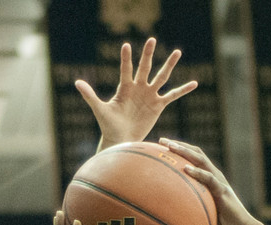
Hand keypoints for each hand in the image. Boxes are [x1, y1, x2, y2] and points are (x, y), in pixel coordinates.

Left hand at [76, 38, 197, 148]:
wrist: (120, 140)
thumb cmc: (108, 126)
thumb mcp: (99, 110)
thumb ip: (90, 95)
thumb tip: (77, 82)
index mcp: (124, 88)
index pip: (126, 70)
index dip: (126, 59)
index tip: (126, 45)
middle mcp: (138, 88)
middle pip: (145, 68)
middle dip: (148, 54)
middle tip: (151, 39)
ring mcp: (149, 95)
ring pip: (161, 77)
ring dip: (169, 65)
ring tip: (177, 52)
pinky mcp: (158, 106)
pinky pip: (172, 96)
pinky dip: (183, 90)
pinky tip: (194, 83)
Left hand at [159, 138, 255, 224]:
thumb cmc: (219, 219)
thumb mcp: (201, 207)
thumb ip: (189, 202)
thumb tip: (169, 208)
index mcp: (208, 175)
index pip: (193, 156)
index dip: (179, 149)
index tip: (161, 145)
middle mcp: (213, 173)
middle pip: (195, 153)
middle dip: (178, 145)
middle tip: (162, 140)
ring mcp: (218, 180)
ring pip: (201, 160)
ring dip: (185, 152)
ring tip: (171, 147)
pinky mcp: (222, 190)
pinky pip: (209, 179)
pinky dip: (197, 172)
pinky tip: (185, 169)